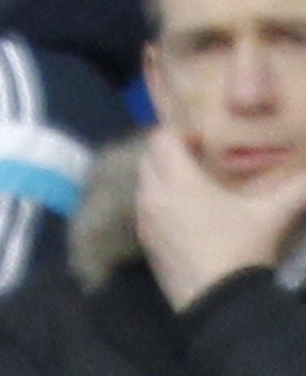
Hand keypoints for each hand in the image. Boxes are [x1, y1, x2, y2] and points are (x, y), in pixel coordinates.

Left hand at [138, 125, 305, 310]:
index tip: (202, 141)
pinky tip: (188, 217)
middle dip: (168, 153)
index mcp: (177, 180)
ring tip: (195, 187)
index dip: (178, 133)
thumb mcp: (270, 216)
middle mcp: (152, 194)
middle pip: (148, 158)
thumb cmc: (240, 249)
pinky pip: (146, 210)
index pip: (160, 138)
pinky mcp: (146, 243)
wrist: (219, 304)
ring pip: (145, 184)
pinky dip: (160, 203)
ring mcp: (145, 220)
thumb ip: (294, 190)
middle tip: (198, 160)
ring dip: (163, 177)